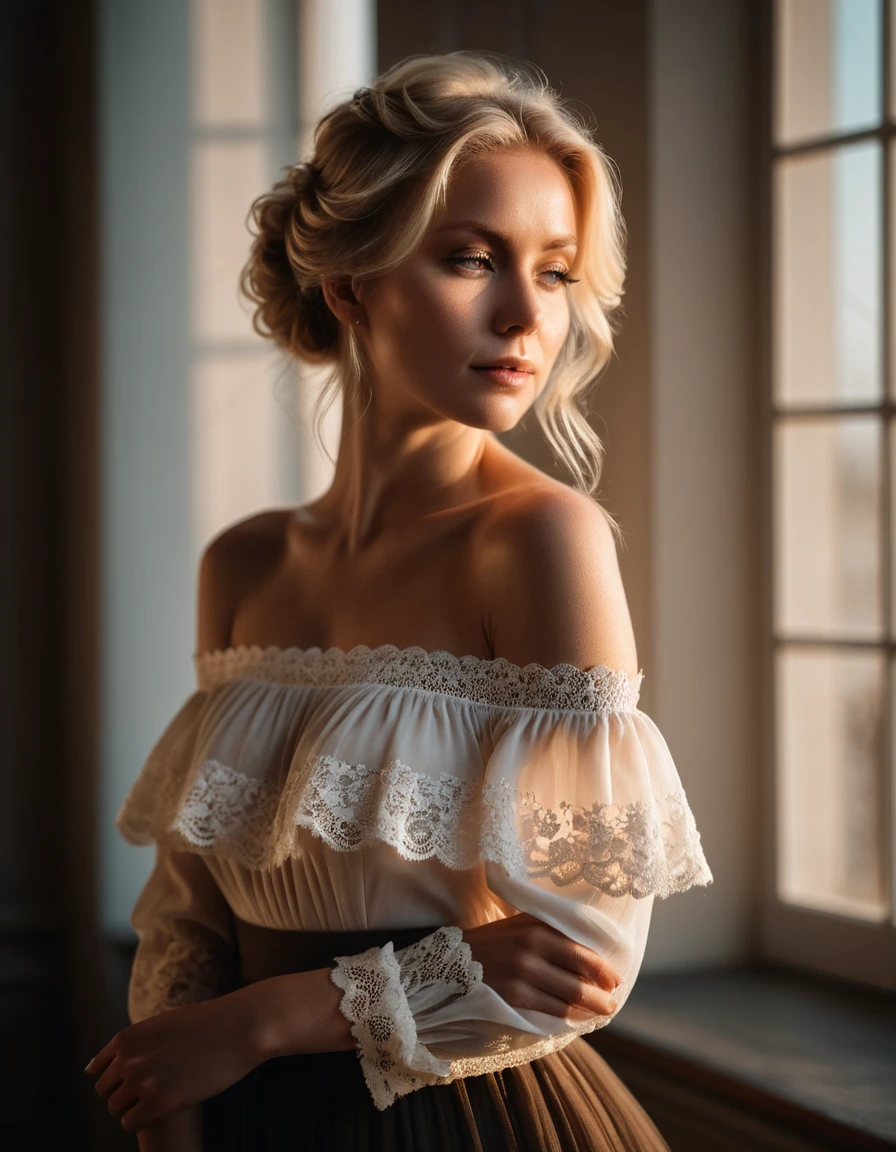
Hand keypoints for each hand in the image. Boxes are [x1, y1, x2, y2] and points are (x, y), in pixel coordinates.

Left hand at [85, 994, 260, 1132]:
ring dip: (132, 1108)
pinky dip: (141, 1120)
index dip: (115, 1076)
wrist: (238, 1028)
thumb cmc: (206, 1023)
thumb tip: (96, 1066)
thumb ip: (136, 1042)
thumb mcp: (162, 1024)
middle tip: (147, 1092)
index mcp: (127, 1037)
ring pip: (116, 1109)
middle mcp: (129, 1059)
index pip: (97, 1069)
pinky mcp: (160, 1102)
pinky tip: (159, 1111)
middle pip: (105, 1091)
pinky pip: (131, 1123)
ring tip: (155, 1101)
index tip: (134, 1077)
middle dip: (123, 1093)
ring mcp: (143, 1081)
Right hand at [462, 913, 622, 1020]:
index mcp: (537, 927)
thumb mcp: (518, 926)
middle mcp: (532, 947)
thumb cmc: (492, 944)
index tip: (615, 979)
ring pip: (569, 997)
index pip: (582, 951)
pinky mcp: (515, 997)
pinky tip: (577, 1020)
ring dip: (590, 1008)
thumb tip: (589, 950)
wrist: (451, 965)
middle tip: (612, 1003)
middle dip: (601, 993)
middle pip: (580, 976)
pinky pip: (552, 1011)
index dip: (604, 969)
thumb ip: (550, 932)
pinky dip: (569, 1018)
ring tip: (600, 1013)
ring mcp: (523, 973)